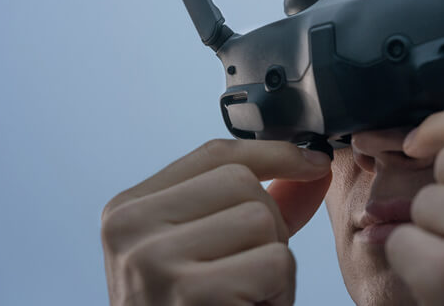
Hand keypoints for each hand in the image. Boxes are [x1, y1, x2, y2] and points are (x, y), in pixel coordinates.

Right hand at [101, 139, 331, 304]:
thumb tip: (315, 162)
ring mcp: (152, 259)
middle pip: (242, 183)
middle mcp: (128, 227)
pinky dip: (279, 292)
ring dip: (275, 264)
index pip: (214, 154)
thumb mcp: (216, 251)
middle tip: (249, 275)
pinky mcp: (187, 292)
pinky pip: (274, 261)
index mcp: (129, 210)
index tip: (314, 160)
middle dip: (269, 226)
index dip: (274, 153)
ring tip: (245, 298)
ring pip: (261, 218)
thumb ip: (262, 203)